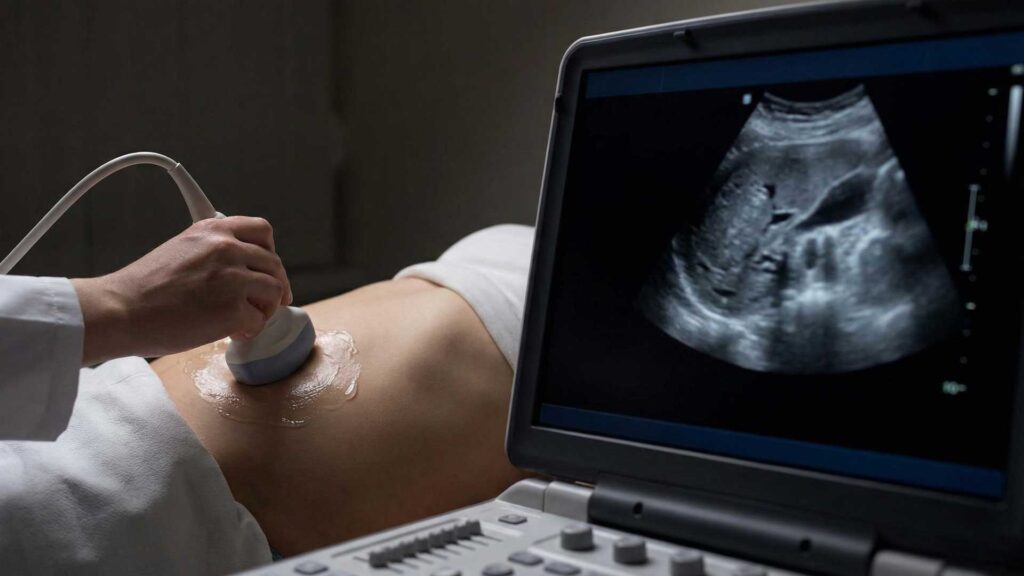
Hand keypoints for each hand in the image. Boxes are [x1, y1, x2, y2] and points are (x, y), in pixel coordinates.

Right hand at [72, 216, 292, 364]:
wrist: (120, 311)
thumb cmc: (144, 289)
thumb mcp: (181, 250)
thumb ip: (211, 251)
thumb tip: (239, 267)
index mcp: (212, 231)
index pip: (261, 230)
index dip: (269, 252)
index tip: (267, 269)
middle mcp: (226, 248)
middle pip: (274, 264)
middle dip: (275, 286)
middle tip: (268, 304)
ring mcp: (233, 278)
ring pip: (274, 291)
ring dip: (264, 309)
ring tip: (243, 321)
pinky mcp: (234, 308)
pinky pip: (259, 321)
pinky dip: (249, 330)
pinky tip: (232, 333)